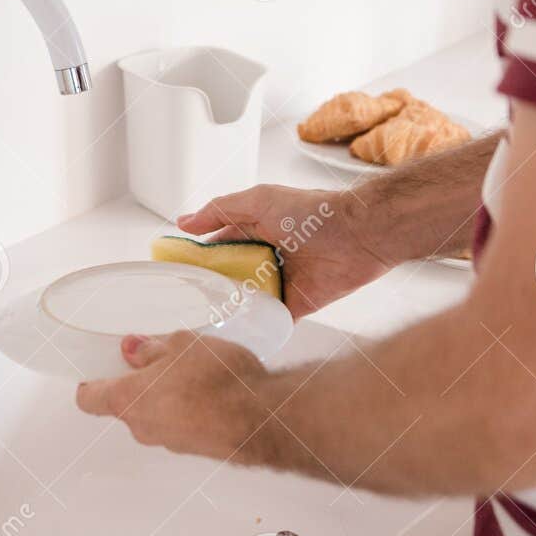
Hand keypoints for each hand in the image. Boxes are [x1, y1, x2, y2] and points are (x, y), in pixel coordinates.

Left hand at [75, 332, 279, 464]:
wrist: (262, 419)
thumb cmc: (217, 379)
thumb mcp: (181, 344)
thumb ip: (151, 348)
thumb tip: (134, 350)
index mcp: (128, 400)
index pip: (89, 399)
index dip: (91, 383)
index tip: (99, 369)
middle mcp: (143, 428)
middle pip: (126, 406)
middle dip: (139, 382)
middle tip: (159, 358)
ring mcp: (169, 443)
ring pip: (156, 415)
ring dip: (166, 395)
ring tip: (193, 370)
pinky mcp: (195, 449)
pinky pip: (181, 425)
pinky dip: (189, 409)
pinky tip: (212, 389)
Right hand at [177, 183, 388, 318]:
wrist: (360, 235)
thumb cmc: (314, 212)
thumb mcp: (259, 200)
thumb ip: (220, 210)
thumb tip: (185, 222)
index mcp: (256, 230)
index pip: (218, 245)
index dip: (198, 256)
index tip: (176, 270)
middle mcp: (266, 256)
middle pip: (231, 276)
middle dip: (212, 287)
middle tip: (185, 302)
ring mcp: (281, 281)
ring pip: (248, 300)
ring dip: (232, 308)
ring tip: (205, 322)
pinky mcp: (298, 305)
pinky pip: (272, 319)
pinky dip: (258, 326)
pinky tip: (238, 334)